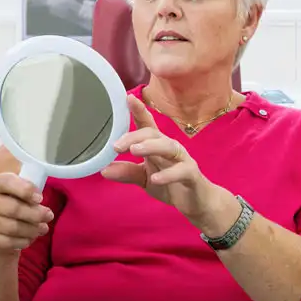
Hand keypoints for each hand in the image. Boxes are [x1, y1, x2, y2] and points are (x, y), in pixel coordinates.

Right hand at [0, 172, 54, 254]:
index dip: (25, 190)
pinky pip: (6, 241)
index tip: (40, 199)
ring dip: (32, 230)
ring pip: (12, 227)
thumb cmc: (13, 202)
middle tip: (49, 216)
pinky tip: (30, 239)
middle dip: (35, 214)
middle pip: (13, 209)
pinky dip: (22, 241)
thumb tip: (38, 201)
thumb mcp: (19, 191)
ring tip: (43, 229)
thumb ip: (28, 191)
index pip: (7, 182)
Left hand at [101, 95, 218, 225]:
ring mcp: (182, 159)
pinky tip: (156, 179)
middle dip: (135, 137)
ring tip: (134, 150)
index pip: (146, 125)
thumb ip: (127, 172)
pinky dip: (169, 174)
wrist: (196, 202)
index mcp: (157, 145)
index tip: (128, 98)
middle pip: (153, 134)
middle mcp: (169, 147)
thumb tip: (104, 170)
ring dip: (151, 147)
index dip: (139, 111)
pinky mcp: (192, 174)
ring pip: (167, 146)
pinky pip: (181, 170)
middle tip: (116, 146)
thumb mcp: (144, 178)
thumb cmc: (170, 184)